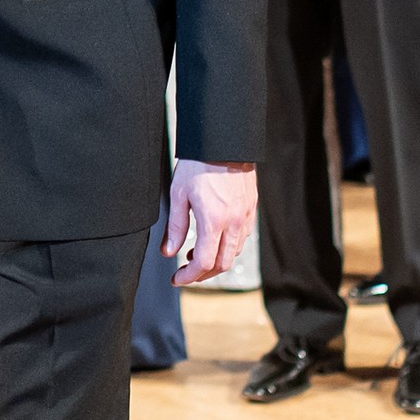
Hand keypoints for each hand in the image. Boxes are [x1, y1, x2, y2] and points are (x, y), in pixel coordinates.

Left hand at [164, 159, 256, 285]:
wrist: (223, 141)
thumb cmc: (198, 164)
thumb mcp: (178, 195)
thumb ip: (174, 227)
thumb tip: (168, 252)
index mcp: (214, 220)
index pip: (203, 262)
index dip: (189, 276)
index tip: (177, 278)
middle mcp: (234, 222)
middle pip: (222, 264)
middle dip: (202, 274)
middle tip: (185, 272)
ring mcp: (246, 216)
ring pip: (234, 253)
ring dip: (215, 261)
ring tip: (195, 253)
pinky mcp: (251, 209)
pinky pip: (242, 238)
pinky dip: (227, 246)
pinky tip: (213, 238)